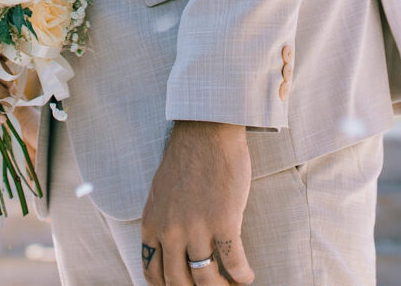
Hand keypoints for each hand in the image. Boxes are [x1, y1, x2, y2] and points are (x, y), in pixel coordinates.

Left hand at [142, 120, 253, 285]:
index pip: (152, 273)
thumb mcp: (160, 194)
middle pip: (179, 282)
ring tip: (232, 285)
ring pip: (206, 278)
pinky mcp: (224, 221)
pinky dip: (242, 275)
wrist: (206, 130)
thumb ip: (162, 222)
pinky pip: (234, 262)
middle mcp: (171, 230)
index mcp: (152, 224)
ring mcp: (197, 227)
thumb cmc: (187, 158)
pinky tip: (247, 276)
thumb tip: (171, 250)